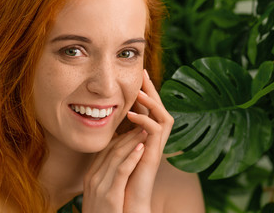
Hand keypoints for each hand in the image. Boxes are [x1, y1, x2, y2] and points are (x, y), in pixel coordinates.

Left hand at [81, 70, 172, 212]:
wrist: (125, 202)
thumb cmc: (119, 178)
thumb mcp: (116, 150)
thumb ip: (117, 135)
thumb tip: (108, 118)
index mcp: (146, 137)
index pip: (149, 109)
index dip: (144, 92)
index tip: (136, 75)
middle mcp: (154, 140)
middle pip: (160, 108)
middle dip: (152, 90)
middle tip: (143, 73)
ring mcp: (156, 147)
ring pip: (164, 116)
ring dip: (152, 102)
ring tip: (139, 91)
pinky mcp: (154, 155)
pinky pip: (156, 132)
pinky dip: (146, 121)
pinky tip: (132, 115)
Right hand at [82, 127, 146, 212]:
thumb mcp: (102, 193)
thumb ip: (108, 177)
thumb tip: (119, 163)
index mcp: (90, 177)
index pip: (105, 150)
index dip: (121, 137)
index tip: (134, 128)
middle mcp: (93, 179)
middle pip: (110, 149)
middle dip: (128, 135)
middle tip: (142, 124)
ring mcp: (99, 186)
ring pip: (116, 156)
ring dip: (132, 141)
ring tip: (145, 131)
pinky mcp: (110, 195)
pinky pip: (121, 170)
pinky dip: (132, 157)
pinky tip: (142, 149)